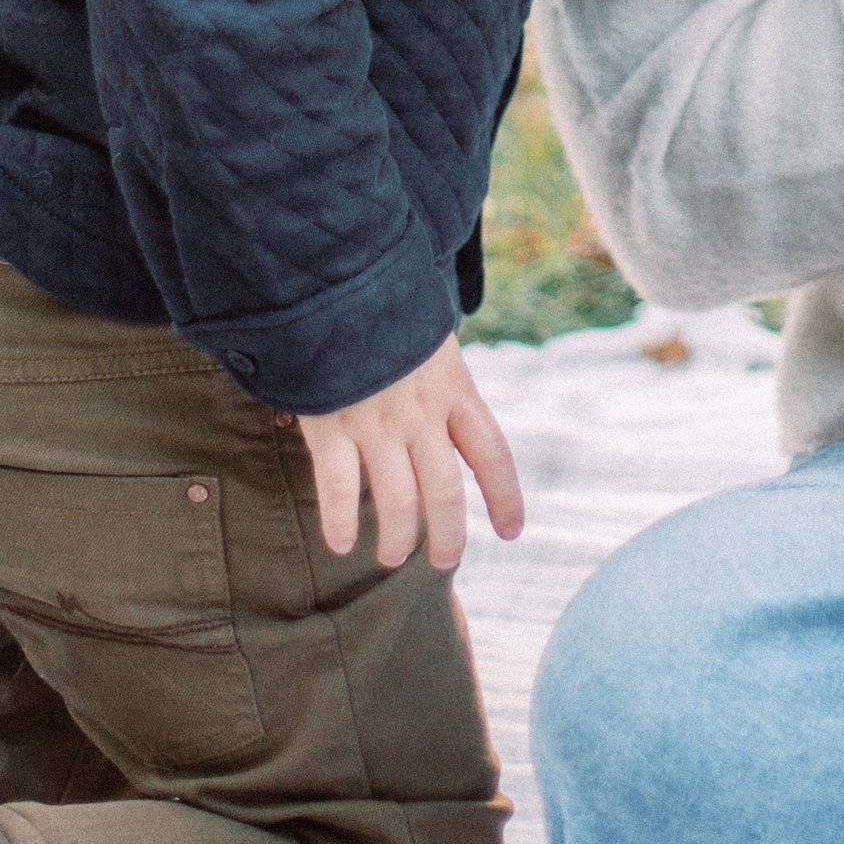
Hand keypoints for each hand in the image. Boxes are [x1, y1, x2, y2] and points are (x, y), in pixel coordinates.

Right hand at [295, 333, 523, 570]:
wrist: (340, 282)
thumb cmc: (387, 312)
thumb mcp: (432, 341)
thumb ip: (441, 381)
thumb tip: (449, 415)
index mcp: (454, 389)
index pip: (492, 453)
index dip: (505, 495)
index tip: (512, 530)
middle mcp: (421, 413)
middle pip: (445, 491)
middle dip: (448, 535)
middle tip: (443, 561)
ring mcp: (376, 422)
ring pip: (397, 500)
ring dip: (397, 538)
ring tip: (392, 557)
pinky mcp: (331, 425)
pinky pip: (338, 487)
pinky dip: (339, 521)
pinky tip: (340, 543)